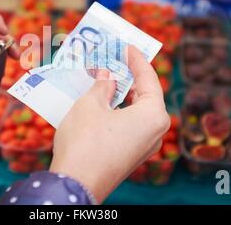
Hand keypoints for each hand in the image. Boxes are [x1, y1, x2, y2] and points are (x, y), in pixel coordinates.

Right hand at [49, 45, 169, 203]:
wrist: (75, 185)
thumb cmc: (85, 141)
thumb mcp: (91, 104)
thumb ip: (103, 84)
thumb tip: (108, 75)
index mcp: (154, 116)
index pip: (148, 78)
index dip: (136, 59)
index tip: (127, 45)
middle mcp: (156, 131)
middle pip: (144, 95)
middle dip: (127, 76)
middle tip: (113, 59)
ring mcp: (145, 146)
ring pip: (136, 110)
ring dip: (120, 94)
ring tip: (105, 77)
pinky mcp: (131, 155)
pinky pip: (129, 125)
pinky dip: (117, 110)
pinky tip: (102, 100)